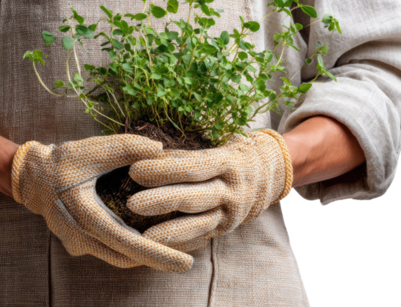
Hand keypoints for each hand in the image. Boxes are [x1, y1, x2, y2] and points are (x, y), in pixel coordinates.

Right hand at [11, 134, 194, 272]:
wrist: (32, 177)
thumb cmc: (63, 162)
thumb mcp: (92, 149)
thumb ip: (126, 147)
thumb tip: (160, 149)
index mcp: (85, 215)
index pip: (128, 242)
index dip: (158, 254)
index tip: (186, 262)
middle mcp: (80, 237)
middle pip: (127, 257)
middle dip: (159, 259)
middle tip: (190, 259)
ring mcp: (78, 244)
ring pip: (119, 258)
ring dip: (146, 256)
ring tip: (178, 250)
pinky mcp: (79, 244)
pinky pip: (110, 251)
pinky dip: (132, 248)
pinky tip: (152, 240)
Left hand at [126, 130, 292, 251]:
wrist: (268, 175)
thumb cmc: (227, 157)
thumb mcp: (212, 150)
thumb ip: (180, 157)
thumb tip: (142, 156)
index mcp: (226, 162)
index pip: (192, 166)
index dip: (163, 169)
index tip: (134, 170)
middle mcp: (231, 189)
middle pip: (194, 196)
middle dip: (162, 201)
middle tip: (132, 204)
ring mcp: (230, 213)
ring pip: (199, 223)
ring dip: (171, 232)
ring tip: (144, 237)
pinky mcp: (225, 229)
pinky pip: (201, 238)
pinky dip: (181, 244)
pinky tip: (159, 250)